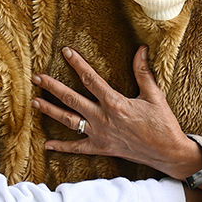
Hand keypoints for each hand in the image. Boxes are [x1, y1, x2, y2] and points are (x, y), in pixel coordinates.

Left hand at [32, 46, 201, 179]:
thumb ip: (143, 72)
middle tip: (36, 77)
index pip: (91, 79)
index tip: (65, 52)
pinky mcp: (101, 148)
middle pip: (71, 98)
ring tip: (34, 102)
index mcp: (115, 102)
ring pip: (69, 121)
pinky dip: (62, 147)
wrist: (167, 152)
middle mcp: (102, 118)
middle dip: (52, 87)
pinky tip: (47, 145)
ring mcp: (99, 134)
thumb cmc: (162, 123)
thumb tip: (141, 49)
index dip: (77, 64)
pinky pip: (78, 148)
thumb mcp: (154, 95)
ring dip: (50, 111)